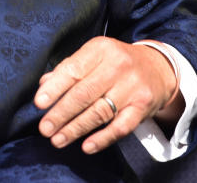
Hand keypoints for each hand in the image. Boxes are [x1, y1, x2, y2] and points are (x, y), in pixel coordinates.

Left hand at [35, 36, 182, 153]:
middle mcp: (117, 65)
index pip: (73, 70)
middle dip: (61, 113)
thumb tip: (44, 85)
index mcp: (100, 49)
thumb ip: (69, 69)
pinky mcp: (143, 106)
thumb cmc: (116, 62)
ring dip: (76, 129)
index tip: (39, 104)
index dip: (54, 88)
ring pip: (99, 112)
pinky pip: (121, 126)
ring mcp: (132, 87)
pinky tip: (86, 146)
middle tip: (45, 129)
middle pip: (84, 93)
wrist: (157, 68)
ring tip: (58, 139)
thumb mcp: (94, 56)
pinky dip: (103, 138)